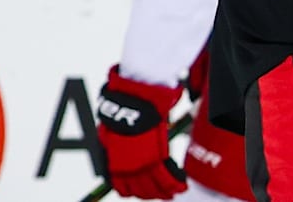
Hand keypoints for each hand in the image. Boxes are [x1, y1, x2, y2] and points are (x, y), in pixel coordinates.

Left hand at [96, 67, 186, 198]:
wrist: (135, 99)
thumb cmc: (124, 111)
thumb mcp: (112, 133)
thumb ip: (117, 148)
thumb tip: (116, 154)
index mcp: (114, 164)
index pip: (124, 189)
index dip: (137, 191)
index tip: (145, 191)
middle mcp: (127, 168)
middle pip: (141, 191)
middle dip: (152, 193)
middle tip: (163, 192)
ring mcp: (142, 164)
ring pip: (155, 188)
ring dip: (165, 191)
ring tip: (174, 190)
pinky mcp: (156, 157)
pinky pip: (167, 178)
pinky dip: (176, 183)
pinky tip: (181, 184)